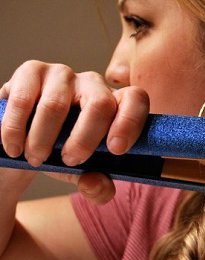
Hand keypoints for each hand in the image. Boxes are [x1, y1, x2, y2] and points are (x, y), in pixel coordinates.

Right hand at [0, 60, 148, 203]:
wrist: (24, 140)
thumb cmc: (62, 154)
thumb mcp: (82, 176)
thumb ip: (97, 188)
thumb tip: (94, 183)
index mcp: (115, 104)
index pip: (135, 100)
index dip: (130, 122)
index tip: (115, 150)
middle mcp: (94, 84)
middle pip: (101, 103)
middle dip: (84, 140)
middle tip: (69, 161)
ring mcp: (63, 74)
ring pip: (56, 105)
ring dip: (43, 140)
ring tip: (35, 159)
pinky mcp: (32, 71)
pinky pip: (24, 100)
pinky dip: (16, 129)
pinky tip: (14, 147)